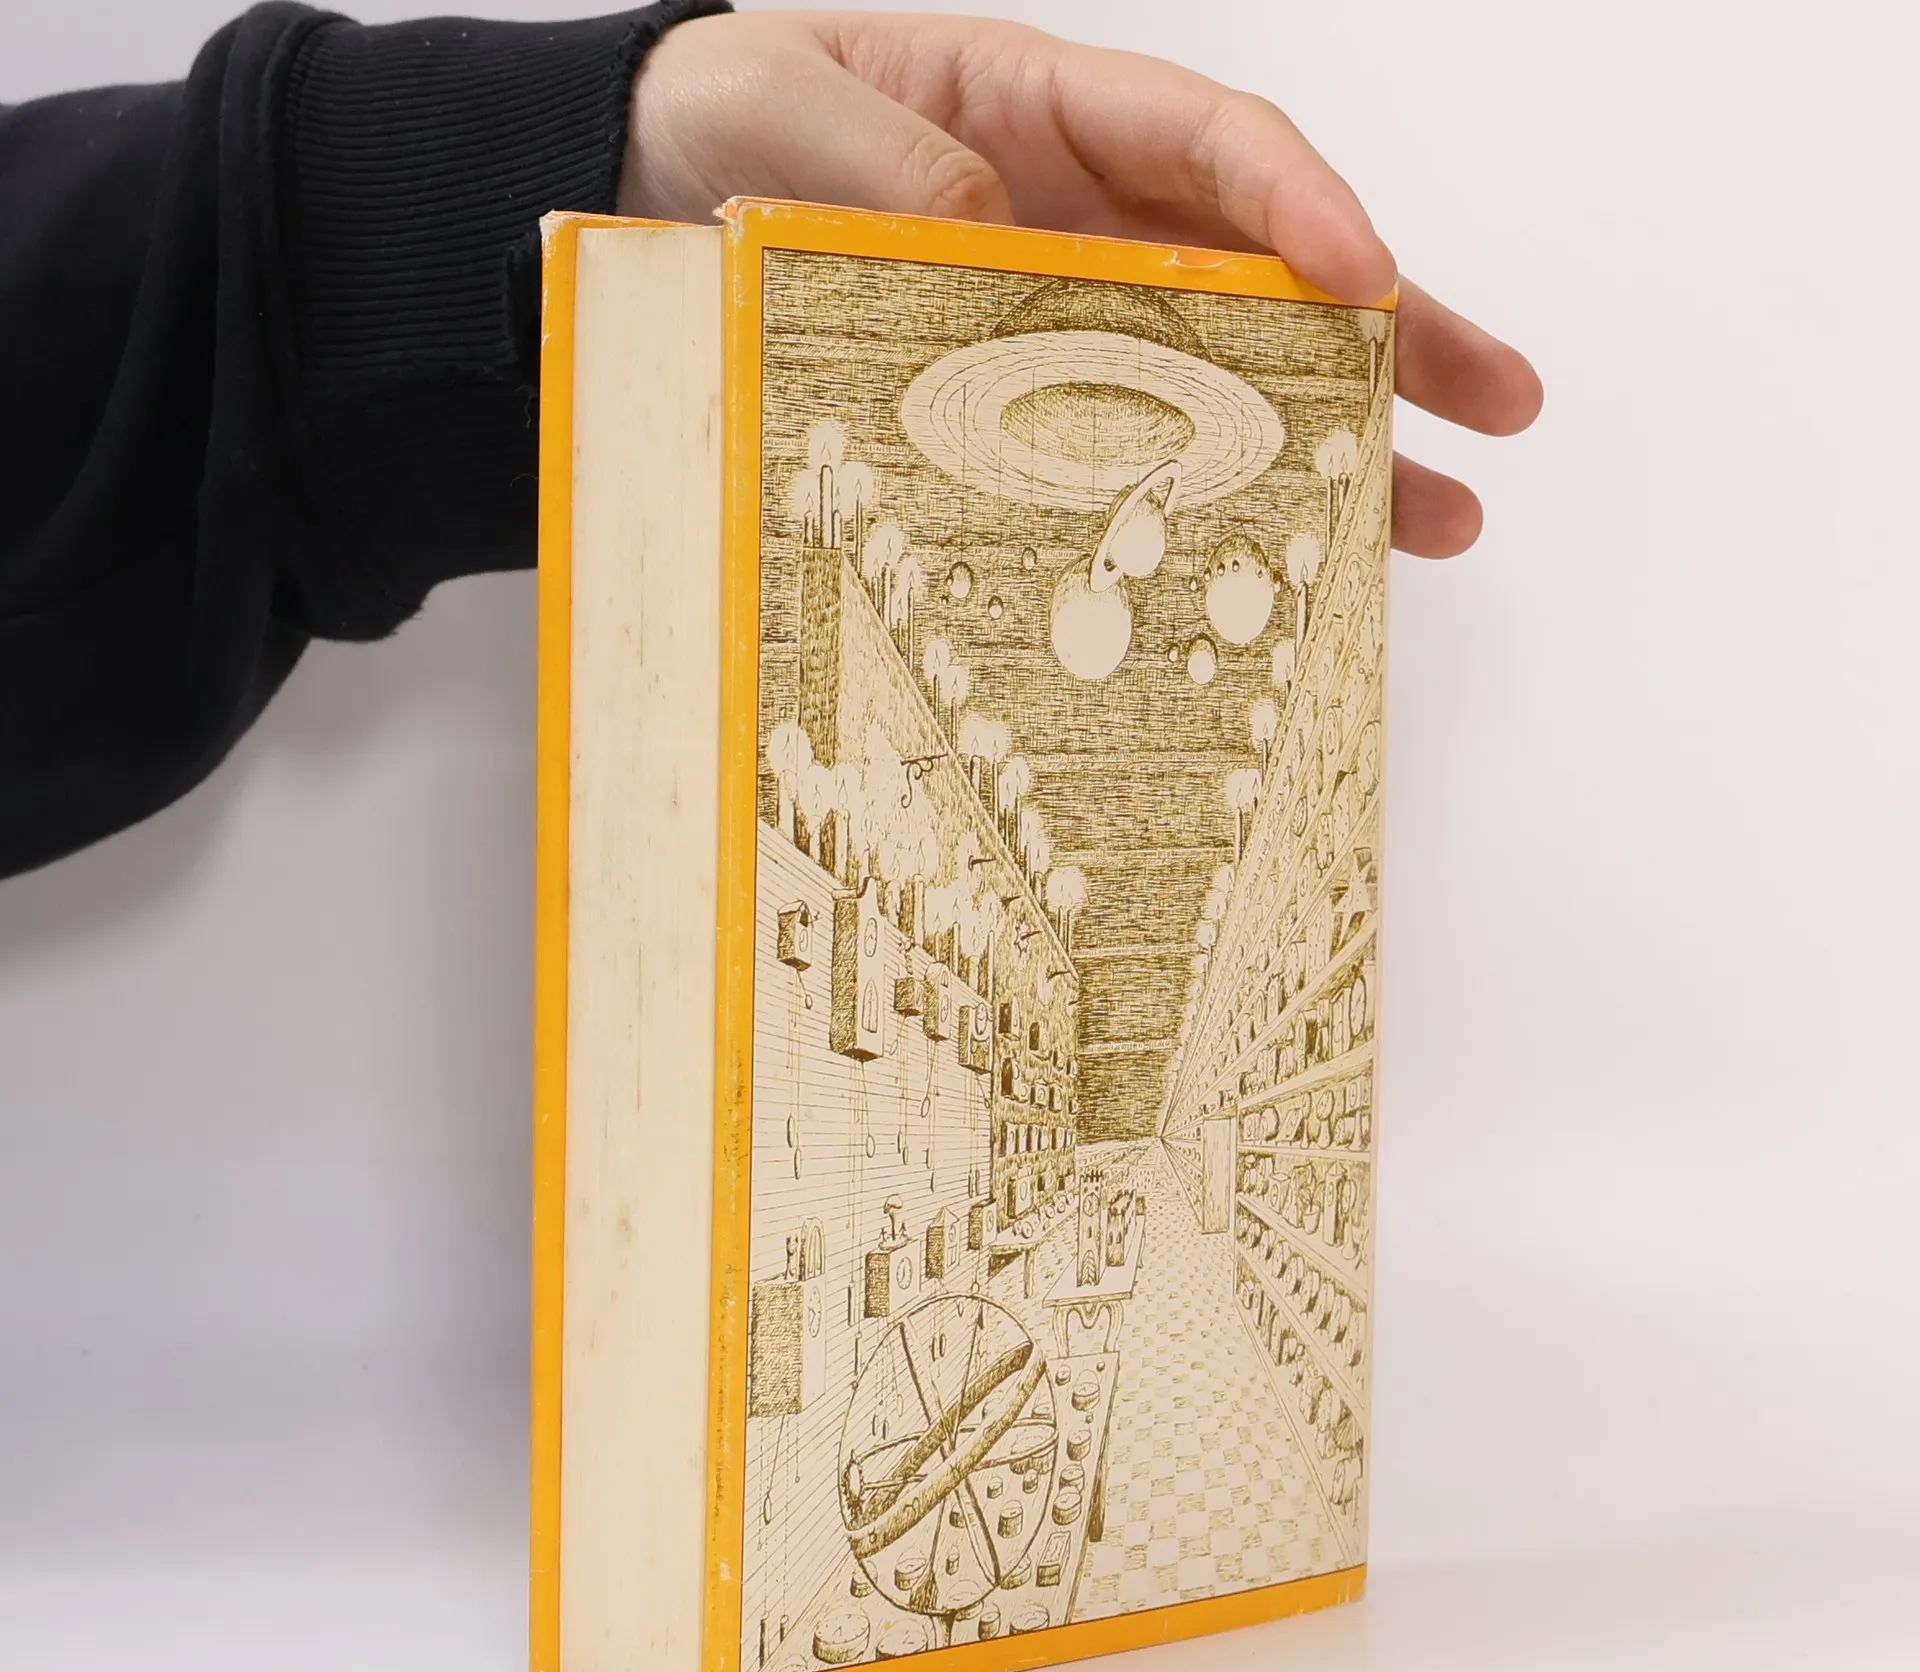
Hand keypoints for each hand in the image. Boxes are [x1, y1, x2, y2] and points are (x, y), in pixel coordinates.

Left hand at [624, 10, 1541, 557]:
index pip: (1212, 146)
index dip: (1305, 205)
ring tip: (1440, 518)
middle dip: (1398, 329)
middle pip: (1273, 268)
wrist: (650, 179)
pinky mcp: (1031, 397)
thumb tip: (997, 244)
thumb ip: (890, 170)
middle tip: (1500, 402)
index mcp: (1048, 112)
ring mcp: (1071, 312)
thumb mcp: (788, 111)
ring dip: (1343, 440)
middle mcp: (1087, 214)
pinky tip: (1281, 552)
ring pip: (1237, 371)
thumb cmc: (723, 113)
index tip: (1370, 271)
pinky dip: (1213, 497)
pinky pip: (1142, 444)